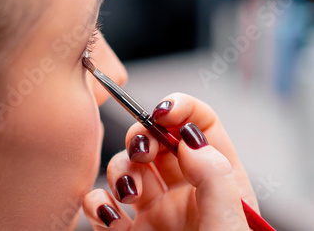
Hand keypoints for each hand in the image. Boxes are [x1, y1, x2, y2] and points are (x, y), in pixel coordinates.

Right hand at [83, 93, 257, 229]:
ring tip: (128, 193)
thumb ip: (214, 178)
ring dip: (120, 169)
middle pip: (154, 137)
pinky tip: (110, 216)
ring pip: (124, 164)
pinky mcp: (124, 227)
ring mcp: (149, 206)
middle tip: (142, 147)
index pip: (200, 123)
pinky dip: (97, 202)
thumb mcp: (229, 227)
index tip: (161, 113)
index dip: (181, 108)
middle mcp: (180, 187)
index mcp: (215, 178)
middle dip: (142, 134)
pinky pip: (101, 201)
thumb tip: (190, 139)